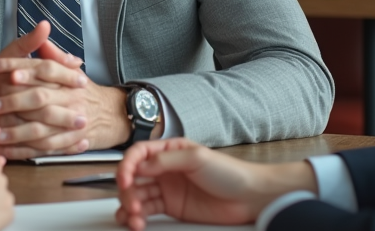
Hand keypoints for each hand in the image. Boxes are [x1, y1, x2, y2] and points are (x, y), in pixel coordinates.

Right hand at [0, 22, 86, 154]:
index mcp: (9, 76)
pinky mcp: (4, 143)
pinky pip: (31, 150)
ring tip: (82, 134)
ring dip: (60, 135)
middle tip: (85, 115)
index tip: (82, 81)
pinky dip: (52, 151)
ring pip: (35, 132)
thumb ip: (29, 42)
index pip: (41, 74)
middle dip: (63, 112)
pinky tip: (70, 148)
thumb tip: (46, 26)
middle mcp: (5, 100)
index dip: (64, 77)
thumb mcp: (7, 55)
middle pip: (38, 105)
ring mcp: (3, 124)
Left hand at [0, 61, 133, 157]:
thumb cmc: (86, 92)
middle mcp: (70, 98)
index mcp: (68, 78)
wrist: (114, 116)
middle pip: (41, 97)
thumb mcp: (73, 71)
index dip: (16, 65)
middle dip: (15, 100)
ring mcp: (71, 122)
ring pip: (42, 127)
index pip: (41, 68)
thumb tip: (42, 31)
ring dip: (18, 132)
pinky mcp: (69, 143)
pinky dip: (26, 152)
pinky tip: (8, 152)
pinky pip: (46, 149)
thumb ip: (54, 55)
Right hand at [114, 138, 316, 230]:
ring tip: (134, 218)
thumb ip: (166, 160)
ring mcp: (167, 189)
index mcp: (170, 151)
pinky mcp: (172, 208)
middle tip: (132, 203)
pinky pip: (148, 211)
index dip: (127, 165)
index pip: (138, 154)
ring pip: (137, 196)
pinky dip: (138, 217)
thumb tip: (141, 165)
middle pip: (133, 177)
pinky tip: (137, 222)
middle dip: (127, 191)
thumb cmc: (229, 172)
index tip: (124, 179)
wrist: (249, 197)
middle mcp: (165, 169)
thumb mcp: (197, 158)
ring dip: (130, 206)